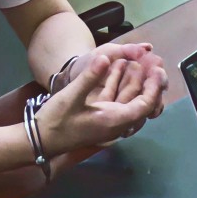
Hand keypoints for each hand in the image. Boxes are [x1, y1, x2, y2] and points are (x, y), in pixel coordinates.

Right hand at [35, 49, 166, 154]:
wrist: (39, 139)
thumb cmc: (55, 121)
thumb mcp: (71, 97)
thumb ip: (89, 77)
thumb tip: (104, 58)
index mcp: (114, 120)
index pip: (145, 105)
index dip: (154, 87)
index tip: (157, 70)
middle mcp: (116, 122)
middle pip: (141, 102)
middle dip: (148, 82)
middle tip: (152, 62)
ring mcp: (109, 120)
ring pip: (128, 99)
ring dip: (133, 81)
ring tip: (137, 59)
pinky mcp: (100, 116)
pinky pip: (116, 99)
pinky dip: (118, 84)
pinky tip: (117, 66)